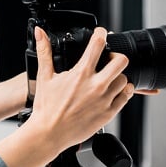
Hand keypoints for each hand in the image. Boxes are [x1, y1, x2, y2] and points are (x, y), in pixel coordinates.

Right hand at [0, 26, 135, 166]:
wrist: (49, 133)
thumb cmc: (46, 107)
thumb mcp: (45, 76)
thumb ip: (44, 51)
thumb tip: (40, 33)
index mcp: (81, 73)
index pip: (98, 44)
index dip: (101, 34)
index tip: (101, 34)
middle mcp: (96, 85)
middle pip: (121, 61)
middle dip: (115, 57)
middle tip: (108, 60)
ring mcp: (104, 100)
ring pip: (124, 79)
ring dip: (118, 77)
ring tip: (107, 80)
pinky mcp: (109, 113)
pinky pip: (125, 97)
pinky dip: (122, 92)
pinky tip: (111, 92)